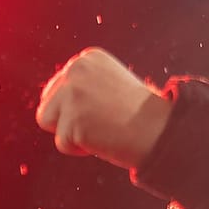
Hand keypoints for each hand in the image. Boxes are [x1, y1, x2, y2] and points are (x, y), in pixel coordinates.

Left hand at [36, 47, 172, 169]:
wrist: (160, 131)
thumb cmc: (140, 117)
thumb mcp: (110, 88)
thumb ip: (84, 87)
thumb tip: (53, 103)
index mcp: (87, 59)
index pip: (58, 89)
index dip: (79, 109)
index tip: (107, 110)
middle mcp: (76, 69)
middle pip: (48, 103)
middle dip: (69, 120)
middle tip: (103, 122)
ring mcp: (72, 93)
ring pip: (48, 122)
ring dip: (70, 133)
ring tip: (100, 129)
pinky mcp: (72, 118)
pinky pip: (62, 144)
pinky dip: (80, 149)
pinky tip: (103, 139)